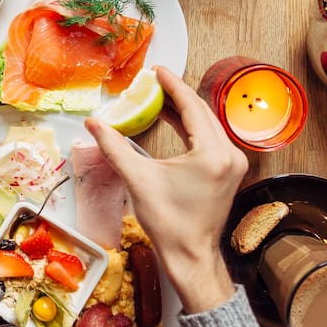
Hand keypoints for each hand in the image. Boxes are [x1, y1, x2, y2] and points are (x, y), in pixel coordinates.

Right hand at [84, 66, 246, 312]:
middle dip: (177, 95)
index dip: (172, 86)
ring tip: (160, 96)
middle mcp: (229, 154)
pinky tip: (174, 121)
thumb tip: (93, 124)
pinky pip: (210, 138)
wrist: (191, 255)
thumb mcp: (138, 180)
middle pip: (202, 112)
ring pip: (208, 124)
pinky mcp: (229, 172)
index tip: (158, 71)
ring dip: (184, 110)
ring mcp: (232, 163)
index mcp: (212, 153)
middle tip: (155, 81)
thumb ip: (115, 147)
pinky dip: (191, 126)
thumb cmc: (169, 222)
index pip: (191, 108)